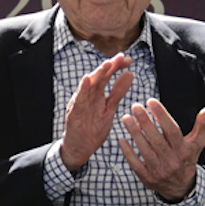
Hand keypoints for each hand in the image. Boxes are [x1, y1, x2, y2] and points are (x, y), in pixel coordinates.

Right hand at [59, 54, 133, 171]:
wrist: (80, 148)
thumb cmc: (93, 129)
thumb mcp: (109, 109)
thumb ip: (118, 92)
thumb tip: (129, 74)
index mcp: (97, 94)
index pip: (108, 76)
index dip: (117, 67)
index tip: (129, 59)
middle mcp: (88, 96)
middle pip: (99, 77)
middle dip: (109, 66)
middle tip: (121, 57)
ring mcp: (80, 103)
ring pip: (89, 85)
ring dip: (97, 74)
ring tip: (107, 64)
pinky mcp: (75, 113)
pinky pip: (79, 100)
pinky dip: (83, 89)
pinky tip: (87, 79)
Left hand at [118, 97, 204, 201]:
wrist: (181, 187)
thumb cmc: (187, 157)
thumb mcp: (198, 142)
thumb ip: (204, 123)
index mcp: (184, 150)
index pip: (172, 130)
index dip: (162, 115)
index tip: (151, 101)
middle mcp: (172, 160)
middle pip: (156, 139)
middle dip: (145, 122)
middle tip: (135, 106)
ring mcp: (159, 170)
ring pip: (144, 150)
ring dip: (134, 133)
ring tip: (125, 118)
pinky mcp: (147, 178)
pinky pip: (135, 163)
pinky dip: (128, 151)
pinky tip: (121, 138)